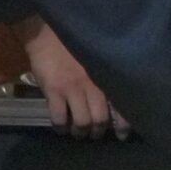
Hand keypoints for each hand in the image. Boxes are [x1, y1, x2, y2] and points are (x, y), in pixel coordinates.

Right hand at [19, 18, 124, 139]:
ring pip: (82, 122)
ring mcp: (73, 88)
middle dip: (98, 132)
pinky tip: (60, 127)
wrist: (47, 34)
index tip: (122, 135)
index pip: (121, 106)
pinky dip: (60, 127)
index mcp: (106, 77)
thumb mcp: (97, 60)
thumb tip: (114, 101)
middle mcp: (93, 85)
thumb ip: (104, 78)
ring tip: (78, 132)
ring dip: (80, 132)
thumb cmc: (75, 45)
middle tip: (94, 134)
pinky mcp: (54, 90)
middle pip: (101, 119)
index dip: (123, 125)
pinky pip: (59, 117)